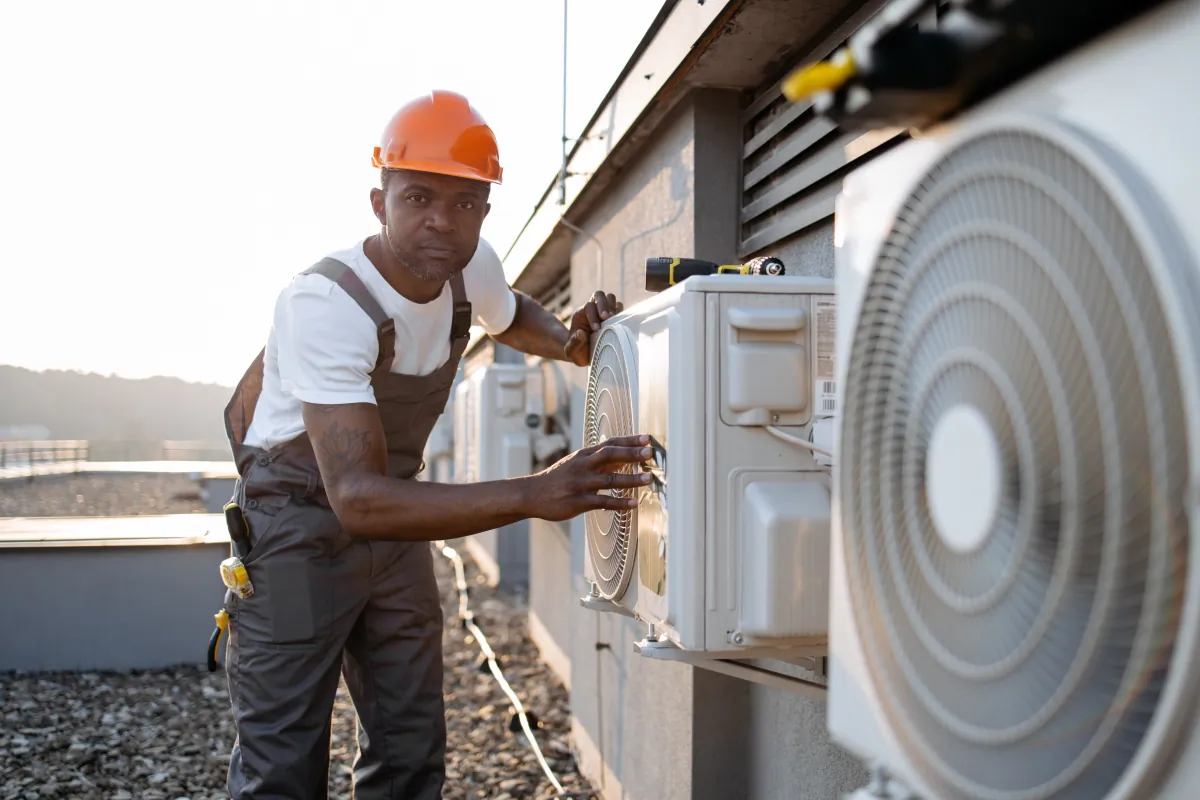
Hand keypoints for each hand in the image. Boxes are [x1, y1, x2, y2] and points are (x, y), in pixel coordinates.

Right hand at [523, 434, 653, 520]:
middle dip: (631, 453)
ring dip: (630, 479)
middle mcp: (583, 466)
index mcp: (584, 455)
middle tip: (650, 453)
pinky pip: (602, 501)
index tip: (647, 438)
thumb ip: (600, 461)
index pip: (610, 443)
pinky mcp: (578, 501)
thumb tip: (626, 457)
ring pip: (609, 479)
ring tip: (648, 479)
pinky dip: (619, 503)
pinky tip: (633, 504)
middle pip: (610, 455)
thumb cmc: (558, 478)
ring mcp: (580, 483)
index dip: (629, 440)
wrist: (531, 494)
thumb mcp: (577, 464)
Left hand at [564, 291, 622, 366]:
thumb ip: (573, 343)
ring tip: (614, 320)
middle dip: (603, 304)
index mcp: (580, 315)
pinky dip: (621, 313)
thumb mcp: (571, 351)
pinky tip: (620, 324)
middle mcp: (592, 309)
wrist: (585, 354)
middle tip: (607, 318)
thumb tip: (581, 333)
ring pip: (610, 298)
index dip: (593, 315)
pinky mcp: (614, 316)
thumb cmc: (577, 352)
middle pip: (598, 295)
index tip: (596, 329)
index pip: (588, 307)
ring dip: (613, 307)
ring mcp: (603, 311)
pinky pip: (620, 307)